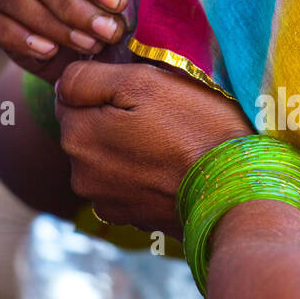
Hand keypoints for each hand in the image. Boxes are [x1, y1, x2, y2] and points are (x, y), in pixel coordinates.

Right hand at [0, 0, 129, 84]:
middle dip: (73, 4)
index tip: (116, 2)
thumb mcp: (146, 3)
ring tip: (84, 44)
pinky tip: (47, 50)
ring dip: (48, 20)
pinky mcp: (1, 17)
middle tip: (106, 32)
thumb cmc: (124, 24)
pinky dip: (17, 34)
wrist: (99, 63)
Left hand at [54, 60, 254, 236]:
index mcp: (77, 137)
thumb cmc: (195, 128)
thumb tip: (63, 83)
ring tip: (168, 146)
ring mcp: (104, 202)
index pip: (71, 96)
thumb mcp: (144, 83)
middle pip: (87, 129)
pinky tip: (169, 171)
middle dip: (112, 120)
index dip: (105, 89)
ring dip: (126, 149)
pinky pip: (124, 184)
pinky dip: (140, 175)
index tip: (140, 97)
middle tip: (159, 119)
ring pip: (106, 158)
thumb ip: (90, 78)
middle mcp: (80, 175)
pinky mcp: (129, 220)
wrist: (236, 189)